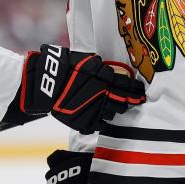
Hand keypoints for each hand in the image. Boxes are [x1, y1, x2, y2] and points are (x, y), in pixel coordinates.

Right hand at [17, 45, 145, 133]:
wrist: (45, 84)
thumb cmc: (64, 66)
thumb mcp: (85, 60)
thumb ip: (100, 67)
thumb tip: (111, 70)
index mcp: (105, 78)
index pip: (128, 86)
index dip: (135, 89)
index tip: (139, 91)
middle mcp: (104, 94)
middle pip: (124, 101)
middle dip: (129, 100)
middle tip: (133, 100)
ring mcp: (96, 109)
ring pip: (114, 112)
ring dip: (115, 109)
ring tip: (115, 106)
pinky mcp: (86, 121)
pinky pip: (101, 123)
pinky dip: (103, 120)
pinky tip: (102, 116)